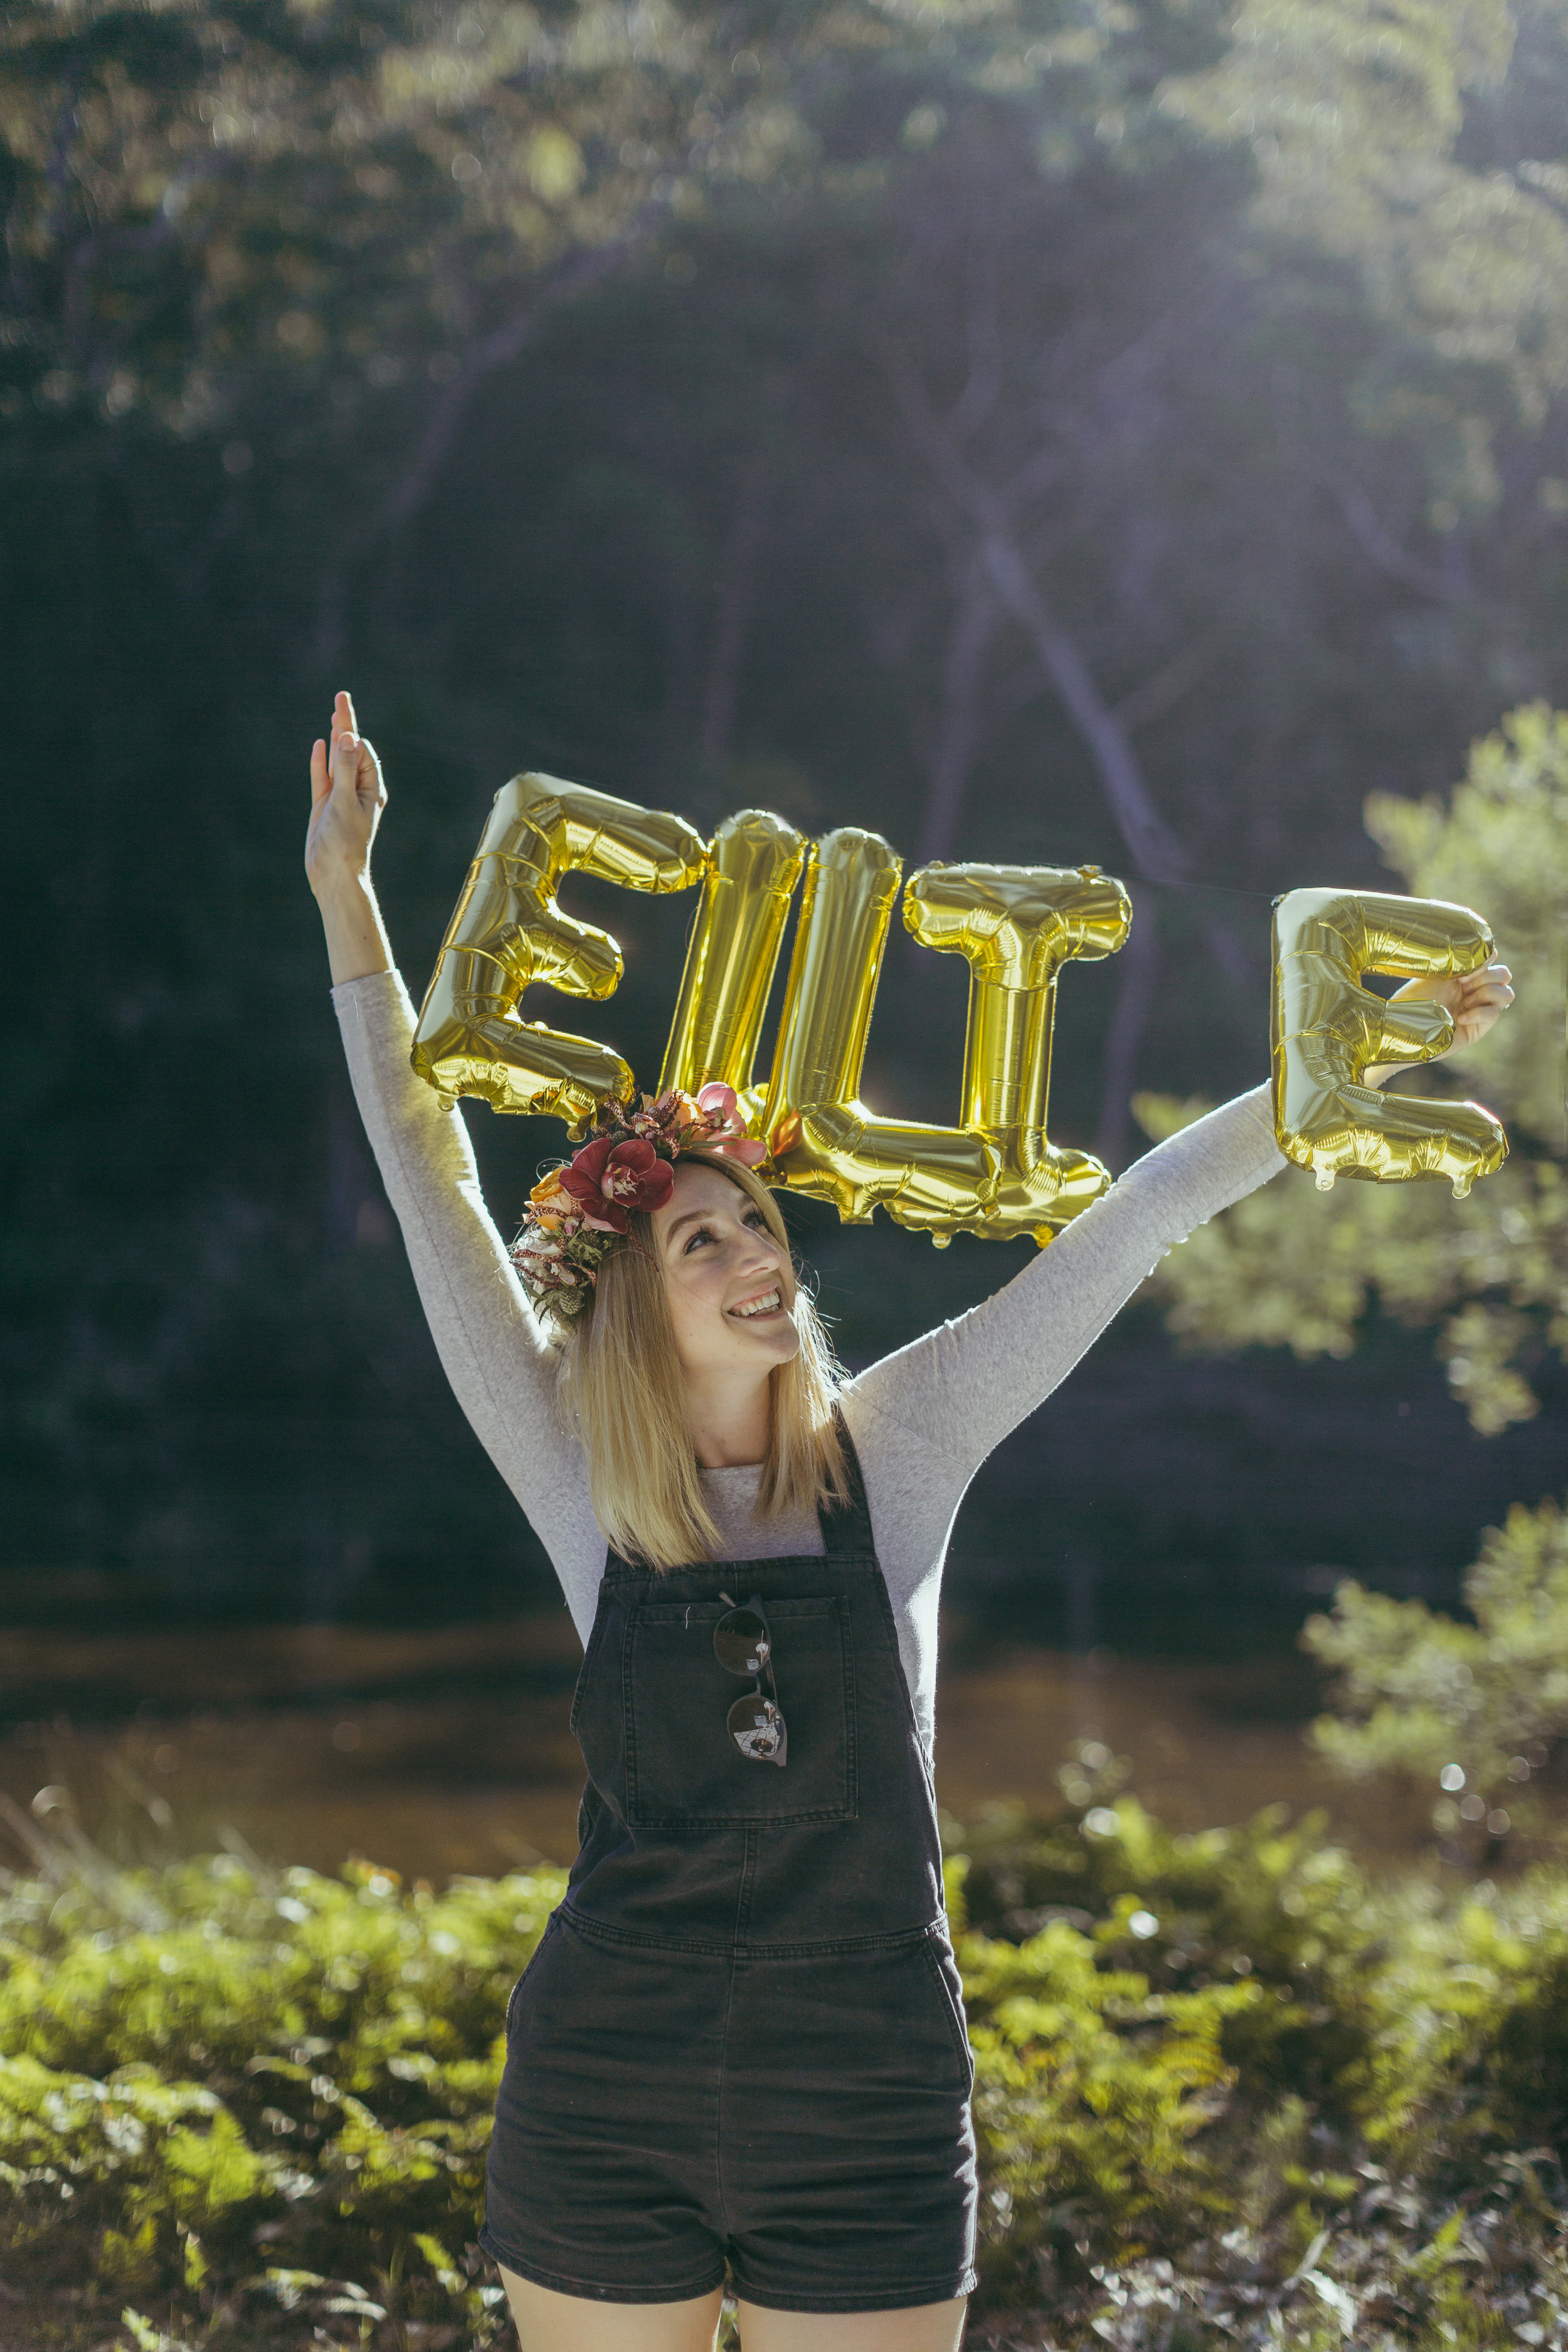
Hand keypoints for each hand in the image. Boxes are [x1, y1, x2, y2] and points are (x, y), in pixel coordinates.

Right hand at [306, 690, 393, 983]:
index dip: (353, 734)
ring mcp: (339, 798)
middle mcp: (358, 791)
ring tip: (334, 713)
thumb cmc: (345, 841)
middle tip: (341, 696)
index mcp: (372, 791)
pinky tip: (319, 744)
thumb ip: (346, 769)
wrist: (333, 873)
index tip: (343, 718)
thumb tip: (350, 737)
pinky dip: (321, 762)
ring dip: (334, 738)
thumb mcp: (346, 801)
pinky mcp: (324, 806)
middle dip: (345, 724)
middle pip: (351, 751)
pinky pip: (322, 778)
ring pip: (336, 761)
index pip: (364, 753)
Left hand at [1367, 959, 1514, 1084]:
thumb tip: (1492, 951)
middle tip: (1462, 983)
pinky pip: (1494, 1014)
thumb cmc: (1414, 997)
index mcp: (1466, 974)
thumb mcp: (1439, 972)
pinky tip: (1460, 1018)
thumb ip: (1464, 961)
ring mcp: (1478, 1009)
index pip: (1493, 959)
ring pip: (1506, 994)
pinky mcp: (1477, 1029)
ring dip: (1486, 993)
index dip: (1485, 958)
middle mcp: (1474, 990)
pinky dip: (1479, 1013)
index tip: (1463, 966)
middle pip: (1504, 975)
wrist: (1402, 1025)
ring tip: (1464, 1001)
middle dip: (1487, 976)